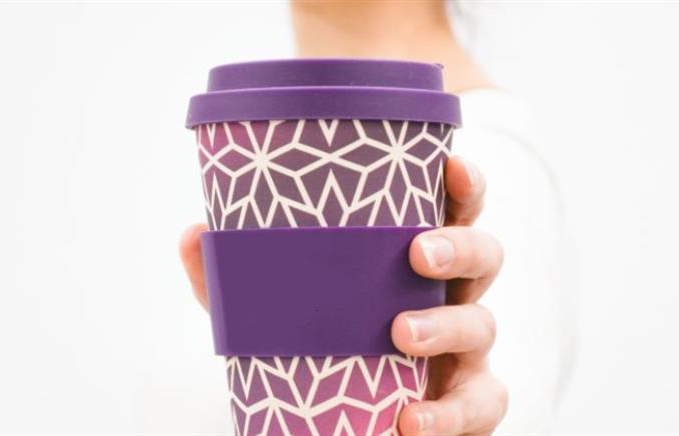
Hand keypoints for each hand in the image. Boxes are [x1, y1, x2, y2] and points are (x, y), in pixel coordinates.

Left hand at [178, 156, 506, 435]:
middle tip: (417, 253)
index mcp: (413, 256)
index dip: (463, 182)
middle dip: (460, 245)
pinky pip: (484, 407)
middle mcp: (448, 295)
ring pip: (485, 325)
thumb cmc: (316, 346)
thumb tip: (193, 234)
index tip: (450, 163)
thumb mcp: (267, 309)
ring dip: (448, 326)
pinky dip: (451, 415)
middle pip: (485, 254)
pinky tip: (412, 421)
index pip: (453, 207)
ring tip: (402, 335)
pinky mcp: (466, 405)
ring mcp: (463, 351)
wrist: (335, 424)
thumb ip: (233, 278)